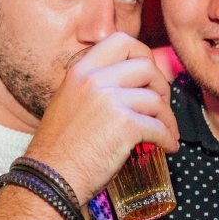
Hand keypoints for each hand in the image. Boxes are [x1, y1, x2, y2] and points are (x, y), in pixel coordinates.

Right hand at [25, 32, 178, 201]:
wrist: (50, 178)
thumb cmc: (59, 148)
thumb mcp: (69, 102)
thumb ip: (92, 88)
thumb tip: (127, 87)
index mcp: (81, 71)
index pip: (122, 41)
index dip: (143, 55)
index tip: (148, 76)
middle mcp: (95, 80)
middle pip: (146, 66)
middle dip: (162, 86)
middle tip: (161, 105)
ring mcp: (111, 101)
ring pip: (156, 99)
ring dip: (168, 118)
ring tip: (167, 131)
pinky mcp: (125, 126)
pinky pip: (159, 127)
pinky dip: (168, 138)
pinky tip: (167, 147)